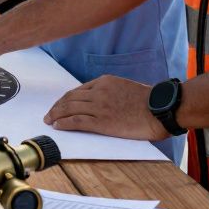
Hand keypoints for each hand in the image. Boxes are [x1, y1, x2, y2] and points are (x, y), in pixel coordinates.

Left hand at [43, 75, 168, 141]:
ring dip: (56, 115)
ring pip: (69, 108)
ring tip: (49, 120)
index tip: (59, 105)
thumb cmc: (149, 101)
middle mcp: (98, 92)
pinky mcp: (101, 121)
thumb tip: (101, 101)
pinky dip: (64, 123)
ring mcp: (99, 106)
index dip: (65, 99)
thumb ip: (111, 92)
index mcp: (104, 82)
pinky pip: (76, 121)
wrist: (160, 108)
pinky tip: (58, 126)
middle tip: (49, 114)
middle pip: (70, 99)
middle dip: (57, 107)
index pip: (77, 90)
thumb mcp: (125, 87)